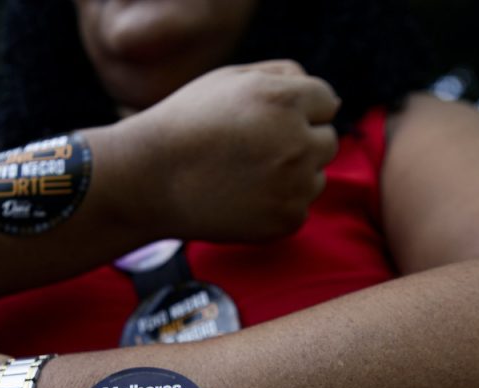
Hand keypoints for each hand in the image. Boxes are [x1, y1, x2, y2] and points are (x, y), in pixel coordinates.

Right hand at [118, 60, 339, 242]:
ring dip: (292, 176)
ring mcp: (294, 185)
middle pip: (328, 140)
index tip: (262, 121)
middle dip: (299, 142)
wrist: (149, 181)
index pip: (327, 102)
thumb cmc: (187, 124)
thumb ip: (282, 76)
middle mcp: (297, 141)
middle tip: (252, 151)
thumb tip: (329, 100)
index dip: (295, 110)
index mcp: (285, 99)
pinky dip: (277, 206)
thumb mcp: (230, 79)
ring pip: (316, 177)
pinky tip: (241, 199)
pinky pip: (299, 208)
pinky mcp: (287, 219)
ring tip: (243, 176)